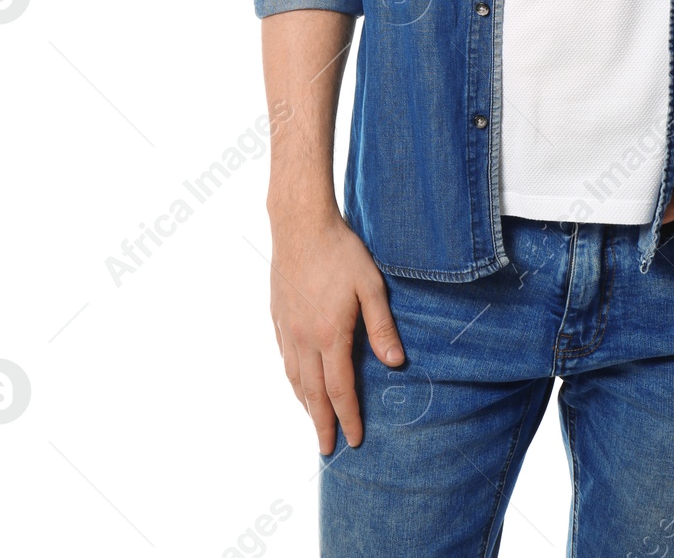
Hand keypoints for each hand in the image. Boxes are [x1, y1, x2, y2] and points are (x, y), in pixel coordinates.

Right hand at [268, 208, 404, 453]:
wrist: (300, 225)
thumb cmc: (341, 251)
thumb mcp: (371, 285)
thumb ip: (382, 326)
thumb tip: (395, 363)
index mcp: (329, 334)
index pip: (340, 389)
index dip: (348, 417)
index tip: (354, 440)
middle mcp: (304, 338)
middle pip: (312, 393)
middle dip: (322, 424)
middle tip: (327, 449)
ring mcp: (287, 329)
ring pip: (294, 378)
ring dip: (305, 405)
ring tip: (315, 422)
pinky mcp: (278, 316)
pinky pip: (284, 358)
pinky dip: (292, 379)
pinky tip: (298, 383)